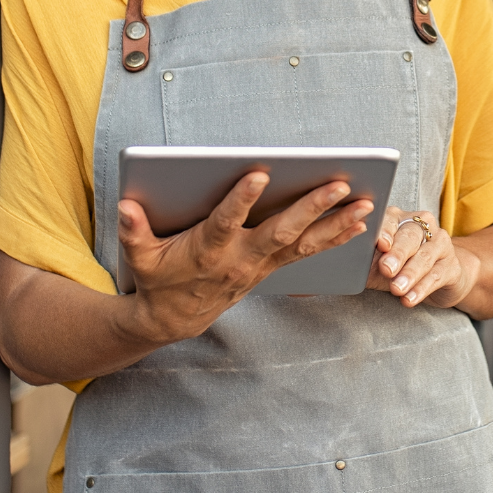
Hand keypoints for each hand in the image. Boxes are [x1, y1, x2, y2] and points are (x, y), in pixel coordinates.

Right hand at [117, 169, 373, 343]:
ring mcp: (261, 265)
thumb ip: (134, 231)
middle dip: (311, 207)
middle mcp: (241, 258)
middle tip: (339, 184)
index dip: (241, 200)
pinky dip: (335, 238)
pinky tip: (360, 223)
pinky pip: (309, 252)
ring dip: (336, 223)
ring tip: (366, 203)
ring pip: (304, 243)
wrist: (175, 319)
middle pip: (281, 231)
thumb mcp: (139, 257)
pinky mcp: (272, 267)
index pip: (226, 221)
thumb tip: (126, 207)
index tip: (260, 173)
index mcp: (208, 250)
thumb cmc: (158, 278)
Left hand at [367, 207, 479, 308]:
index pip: (391, 219)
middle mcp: (422, 225)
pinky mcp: (452, 264)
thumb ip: (361, 262)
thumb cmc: (400, 267)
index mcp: (399, 218)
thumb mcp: (377, 263)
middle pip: (410, 236)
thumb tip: (331, 273)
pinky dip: (422, 288)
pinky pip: (437, 275)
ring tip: (396, 290)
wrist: (440, 277)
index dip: (385, 231)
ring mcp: (440, 243)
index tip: (380, 244)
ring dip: (410, 274)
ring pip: (425, 256)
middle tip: (386, 269)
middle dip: (398, 253)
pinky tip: (409, 299)